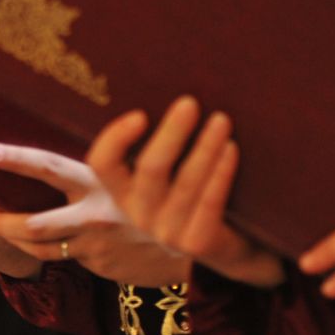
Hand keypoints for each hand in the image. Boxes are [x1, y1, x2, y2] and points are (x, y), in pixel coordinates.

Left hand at [0, 143, 191, 286]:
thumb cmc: (170, 196)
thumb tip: (99, 119)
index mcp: (104, 185)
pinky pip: (56, 253)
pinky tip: (23, 234)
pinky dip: (36, 243)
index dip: (20, 160)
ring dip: (9, 230)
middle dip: (0, 212)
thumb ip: (118, 155)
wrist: (198, 248)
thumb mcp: (146, 167)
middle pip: (35, 219)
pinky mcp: (95, 262)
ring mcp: (93, 245)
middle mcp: (94, 217)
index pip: (53, 168)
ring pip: (37, 243)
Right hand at [87, 97, 282, 287]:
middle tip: (190, 103)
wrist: (231, 246)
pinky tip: (231, 149)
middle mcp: (138, 214)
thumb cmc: (195, 193)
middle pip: (150, 168)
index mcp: (122, 191)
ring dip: (205, 147)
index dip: (116, 138)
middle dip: (172, 132)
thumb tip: (172, 88)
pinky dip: (220, 172)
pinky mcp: (197, 244)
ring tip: (222, 120)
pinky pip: (210, 202)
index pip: (102, 164)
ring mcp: (167, 232)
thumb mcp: (168, 174)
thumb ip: (161, 143)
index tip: (140, 114)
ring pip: (186, 182)